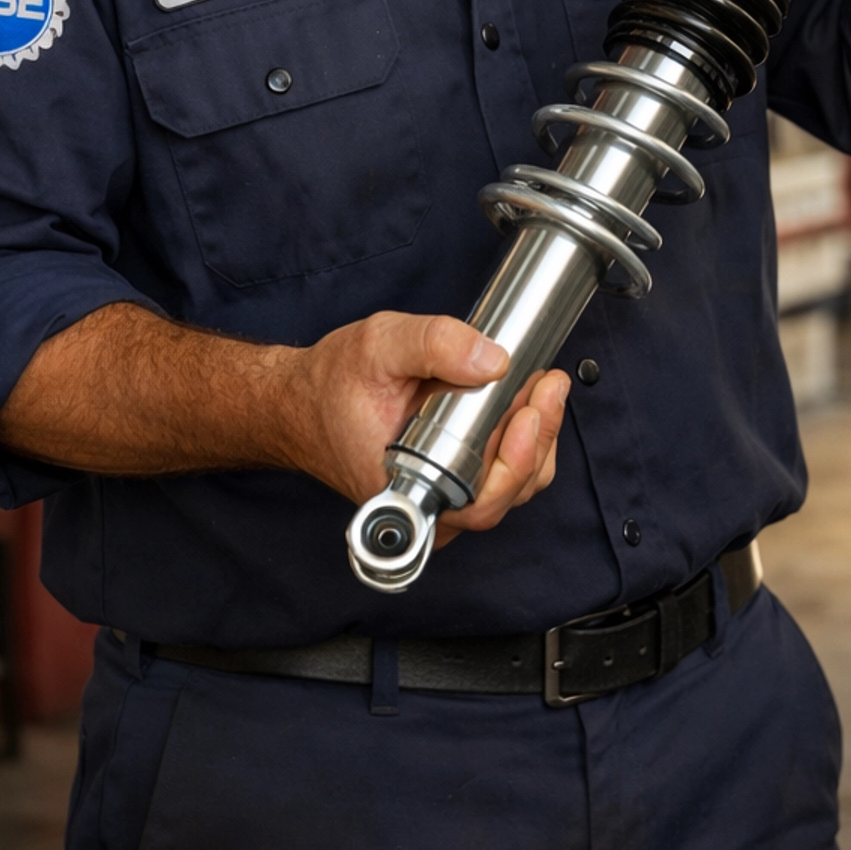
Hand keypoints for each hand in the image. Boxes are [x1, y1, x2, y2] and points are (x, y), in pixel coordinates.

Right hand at [279, 311, 568, 536]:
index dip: (516, 463)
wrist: (303, 402)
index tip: (529, 412)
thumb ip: (434, 344)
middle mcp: (429, 505)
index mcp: (406, 488)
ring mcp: (444, 497)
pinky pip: (502, 472)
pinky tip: (526, 400)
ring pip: (513, 485)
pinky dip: (524, 438)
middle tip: (547, 384)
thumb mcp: (379, 345)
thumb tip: (493, 360)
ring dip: (538, 436)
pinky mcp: (453, 481)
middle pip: (508, 492)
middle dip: (539, 436)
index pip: (479, 503)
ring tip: (543, 386)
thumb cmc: (332, 384)